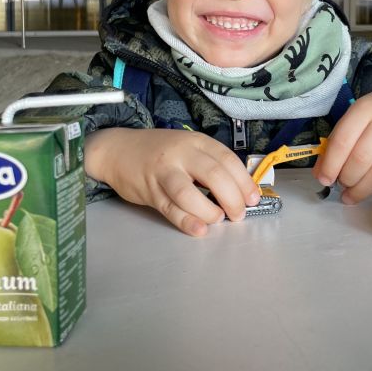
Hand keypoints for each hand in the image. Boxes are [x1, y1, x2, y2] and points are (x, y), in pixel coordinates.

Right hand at [84, 128, 260, 236]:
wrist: (118, 149)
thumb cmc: (160, 151)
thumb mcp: (188, 147)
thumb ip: (210, 164)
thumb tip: (239, 190)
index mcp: (196, 141)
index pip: (227, 159)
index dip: (244, 181)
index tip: (253, 198)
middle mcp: (181, 153)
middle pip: (214, 175)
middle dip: (232, 198)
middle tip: (239, 214)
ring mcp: (163, 172)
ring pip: (189, 193)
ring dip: (209, 210)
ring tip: (219, 219)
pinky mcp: (149, 190)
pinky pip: (170, 209)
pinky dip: (187, 221)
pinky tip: (200, 229)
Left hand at [313, 88, 371, 204]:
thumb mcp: (357, 117)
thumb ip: (337, 142)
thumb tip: (320, 173)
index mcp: (366, 108)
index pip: (343, 140)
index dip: (331, 164)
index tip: (324, 179)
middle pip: (361, 159)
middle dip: (346, 178)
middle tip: (340, 184)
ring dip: (361, 190)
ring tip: (350, 195)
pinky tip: (369, 189)